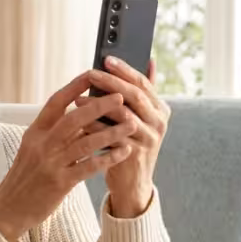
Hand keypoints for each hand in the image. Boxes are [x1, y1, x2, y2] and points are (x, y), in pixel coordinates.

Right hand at [0, 72, 138, 241]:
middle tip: (121, 96)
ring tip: (131, 124)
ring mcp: (51, 163)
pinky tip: (124, 152)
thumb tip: (79, 112)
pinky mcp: (60, 183)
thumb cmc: (25, 177)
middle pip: (74, 118)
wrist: (9, 208)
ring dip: (111, 131)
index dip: (75, 87)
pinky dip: (108, 157)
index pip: (56, 102)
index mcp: (35, 132)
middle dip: (100, 106)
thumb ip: (54, 131)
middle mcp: (42, 144)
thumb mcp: (33, 148)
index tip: (93, 74)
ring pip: (86, 142)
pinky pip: (89, 166)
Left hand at [75, 57, 169, 217]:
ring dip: (98, 105)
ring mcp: (149, 139)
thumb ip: (144, 92)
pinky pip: (111, 136)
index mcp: (161, 109)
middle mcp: (159, 122)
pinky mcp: (134, 154)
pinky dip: (95, 127)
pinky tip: (80, 121)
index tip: (106, 59)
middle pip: (134, 95)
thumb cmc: (132, 144)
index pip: (143, 83)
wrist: (133, 183)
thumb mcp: (142, 118)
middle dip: (111, 82)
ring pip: (123, 115)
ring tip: (79, 98)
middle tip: (91, 73)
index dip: (125, 70)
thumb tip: (149, 60)